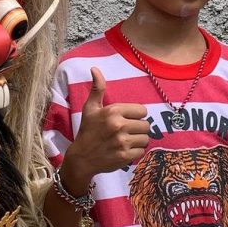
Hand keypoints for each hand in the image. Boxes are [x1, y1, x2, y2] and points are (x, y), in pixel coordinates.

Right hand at [60, 68, 151, 194]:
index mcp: (113, 111)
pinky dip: (135, 151)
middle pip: (146, 125)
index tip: (127, 120)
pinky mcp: (125, 156)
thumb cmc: (87, 131)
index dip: (136, 115)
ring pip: (146, 138)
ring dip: (138, 140)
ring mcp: (123, 142)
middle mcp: (119, 125)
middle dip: (138, 128)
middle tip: (127, 131)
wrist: (81, 158)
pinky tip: (125, 150)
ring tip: (127, 140)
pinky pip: (142, 151)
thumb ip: (97, 88)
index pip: (142, 110)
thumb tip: (95, 68)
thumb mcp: (90, 108)